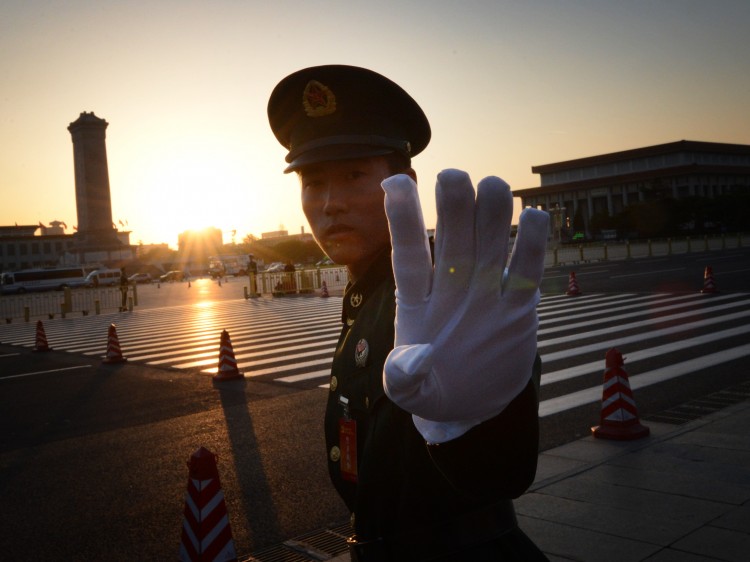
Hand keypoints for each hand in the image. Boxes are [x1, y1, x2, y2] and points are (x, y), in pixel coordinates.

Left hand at [381, 170, 548, 442]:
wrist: (470, 402)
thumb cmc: (432, 389)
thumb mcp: (410, 393)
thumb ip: (403, 378)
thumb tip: (412, 361)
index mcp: (417, 301)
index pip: (409, 253)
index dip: (403, 218)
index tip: (394, 181)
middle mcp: (452, 287)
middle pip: (453, 239)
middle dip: (453, 206)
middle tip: (453, 177)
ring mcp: (485, 293)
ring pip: (490, 244)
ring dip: (492, 214)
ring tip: (493, 184)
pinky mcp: (517, 308)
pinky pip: (527, 270)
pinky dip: (532, 245)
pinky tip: (534, 215)